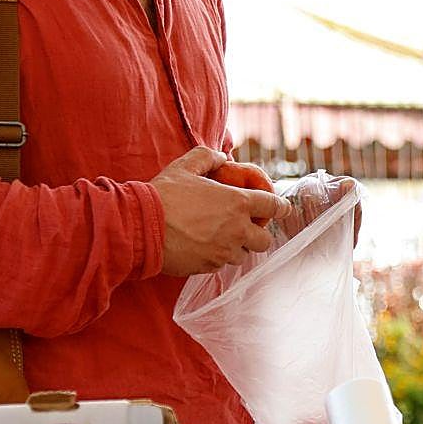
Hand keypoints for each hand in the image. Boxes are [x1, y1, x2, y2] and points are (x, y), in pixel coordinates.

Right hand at [150, 147, 289, 276]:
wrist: (141, 227)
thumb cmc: (163, 195)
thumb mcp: (185, 166)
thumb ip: (207, 157)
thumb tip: (220, 156)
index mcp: (238, 203)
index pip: (273, 206)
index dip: (281, 207)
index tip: (282, 208)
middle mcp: (237, 230)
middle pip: (264, 239)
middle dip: (258, 233)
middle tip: (245, 226)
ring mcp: (224, 251)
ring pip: (243, 255)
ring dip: (237, 246)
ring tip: (219, 236)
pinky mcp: (209, 267)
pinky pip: (221, 264)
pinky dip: (217, 256)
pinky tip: (202, 246)